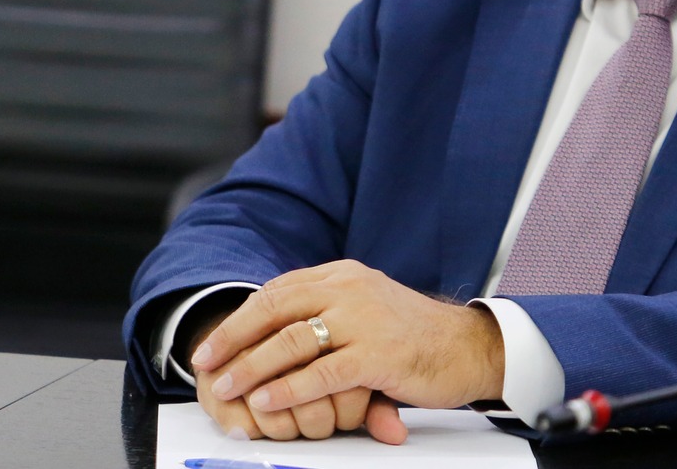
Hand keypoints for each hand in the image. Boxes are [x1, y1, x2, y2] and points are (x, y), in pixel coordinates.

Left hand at [190, 260, 505, 443]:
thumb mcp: (367, 310)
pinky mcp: (378, 355)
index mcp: (341, 275)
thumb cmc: (415, 335)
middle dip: (234, 338)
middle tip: (205, 362)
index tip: (213, 342)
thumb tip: (277, 338)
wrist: (471, 346)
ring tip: (228, 386)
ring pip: (292, 341)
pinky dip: (289, 388)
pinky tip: (268, 400)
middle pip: (275, 309)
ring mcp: (363, 320)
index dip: (240, 318)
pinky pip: (322, 373)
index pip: (277, 291)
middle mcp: (348, 289)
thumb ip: (327, 314)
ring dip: (253, 366)